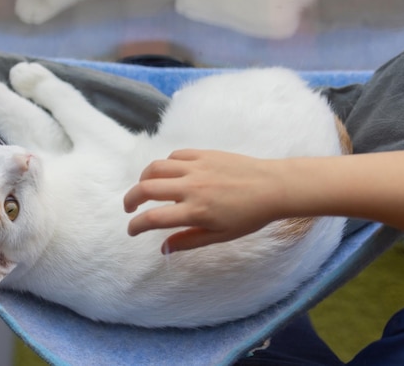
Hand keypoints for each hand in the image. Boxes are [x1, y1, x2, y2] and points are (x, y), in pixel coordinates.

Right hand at [124, 149, 285, 252]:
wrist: (273, 187)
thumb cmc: (250, 216)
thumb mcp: (220, 236)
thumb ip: (188, 241)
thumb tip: (163, 248)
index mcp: (195, 211)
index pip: (153, 218)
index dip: (135, 225)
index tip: (131, 230)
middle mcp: (191, 187)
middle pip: (145, 188)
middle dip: (130, 199)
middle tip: (130, 207)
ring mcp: (196, 167)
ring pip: (155, 168)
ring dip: (144, 179)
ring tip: (145, 188)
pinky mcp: (203, 154)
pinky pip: (174, 156)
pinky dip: (165, 165)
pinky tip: (169, 174)